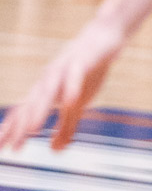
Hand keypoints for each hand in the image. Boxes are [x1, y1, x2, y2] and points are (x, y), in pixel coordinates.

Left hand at [0, 15, 127, 152]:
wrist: (102, 39)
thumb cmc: (87, 72)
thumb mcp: (78, 104)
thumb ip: (66, 127)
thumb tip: (54, 151)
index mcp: (45, 91)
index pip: (23, 113)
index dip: (13, 131)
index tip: (4, 150)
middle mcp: (48, 81)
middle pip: (31, 105)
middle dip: (20, 126)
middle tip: (12, 146)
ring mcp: (63, 70)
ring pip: (48, 91)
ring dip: (39, 110)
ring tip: (32, 129)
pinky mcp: (82, 61)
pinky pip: (75, 76)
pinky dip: (71, 88)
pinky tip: (69, 101)